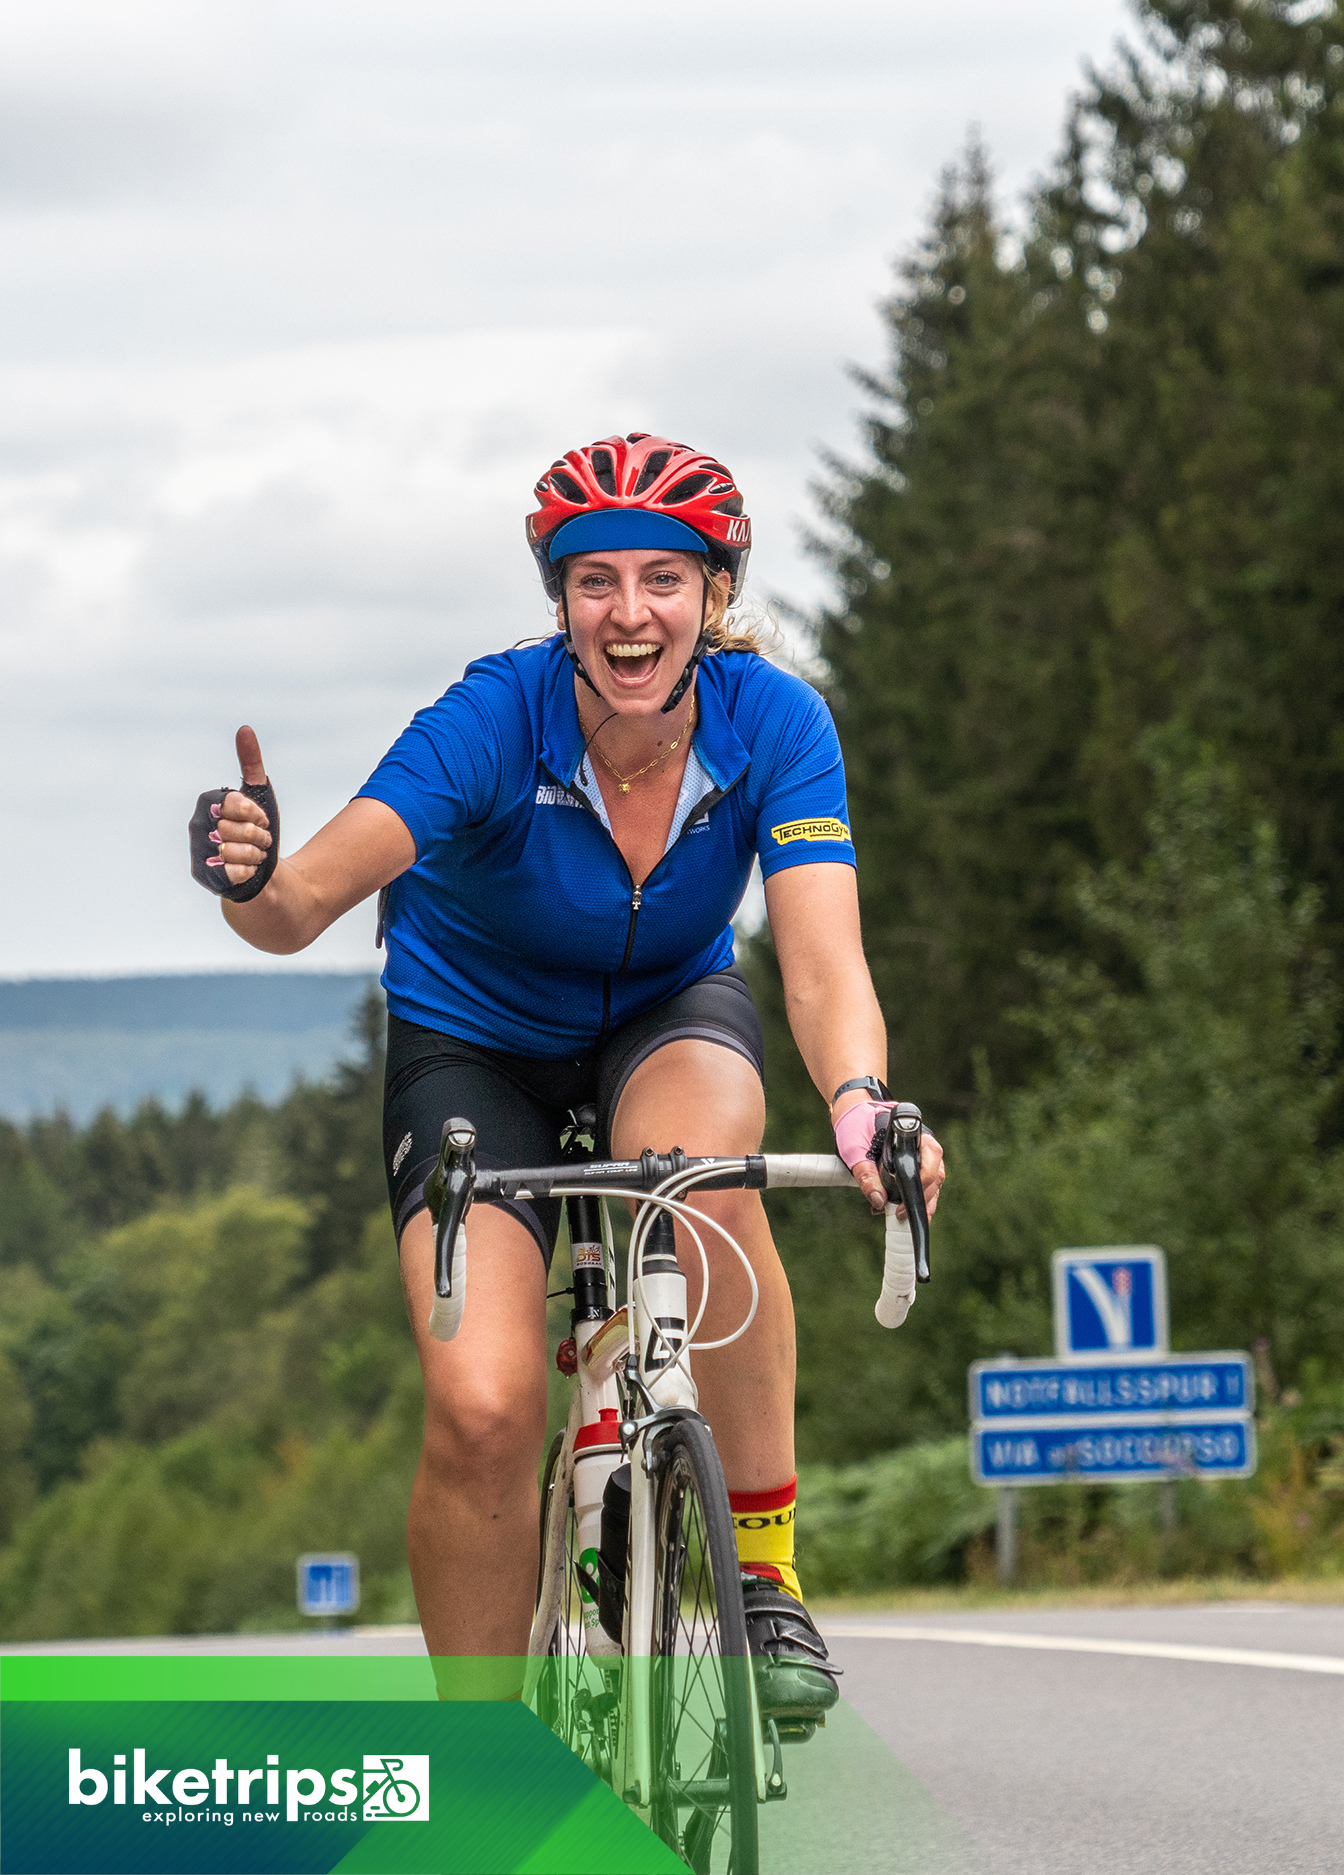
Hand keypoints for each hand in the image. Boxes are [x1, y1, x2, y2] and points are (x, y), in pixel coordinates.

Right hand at [210, 726, 272, 885]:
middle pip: (238, 829)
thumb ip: (251, 764)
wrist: (259, 871)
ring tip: (253, 856)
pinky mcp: (203, 876)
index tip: (260, 819)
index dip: (255, 814)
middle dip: (259, 837)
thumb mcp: (259, 795)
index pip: (236, 803)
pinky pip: (233, 872)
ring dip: (255, 856)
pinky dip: (247, 873)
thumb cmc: (257, 830)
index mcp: (207, 803)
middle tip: (258, 841)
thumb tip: (245, 729)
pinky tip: (245, 872)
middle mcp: (196, 825)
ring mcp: (198, 851)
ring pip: (235, 852)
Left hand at [832, 1096, 946, 1216]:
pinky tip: (900, 1212)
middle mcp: (923, 1143)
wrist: (851, 1113)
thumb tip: (878, 1201)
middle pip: (936, 1174)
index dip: (925, 1179)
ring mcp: (921, 1155)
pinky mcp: (914, 1165)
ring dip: (921, 1203)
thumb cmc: (855, 1124)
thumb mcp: (855, 1149)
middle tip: (902, 1215)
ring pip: (932, 1182)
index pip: (932, 1155)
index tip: (910, 1197)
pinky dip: (914, 1199)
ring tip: (904, 1219)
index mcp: (912, 1132)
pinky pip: (922, 1184)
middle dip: (923, 1199)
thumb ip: (865, 1175)